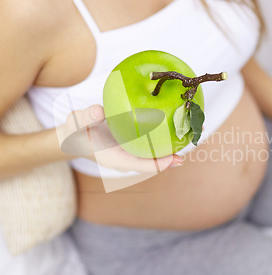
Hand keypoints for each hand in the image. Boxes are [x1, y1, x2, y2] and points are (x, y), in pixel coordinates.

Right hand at [58, 104, 183, 172]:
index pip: (140, 165)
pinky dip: (166, 133)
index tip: (174, 160)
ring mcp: (132, 150)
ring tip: (194, 132)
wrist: (74, 136)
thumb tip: (98, 110)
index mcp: (115, 159)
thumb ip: (85, 118)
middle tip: (192, 144)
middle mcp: (128, 157)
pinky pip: (153, 140)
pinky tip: (178, 120)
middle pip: (154, 160)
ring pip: (156, 150)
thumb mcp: (75, 124)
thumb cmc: (75, 132)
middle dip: (173, 155)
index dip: (158, 164)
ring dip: (174, 143)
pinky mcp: (134, 142)